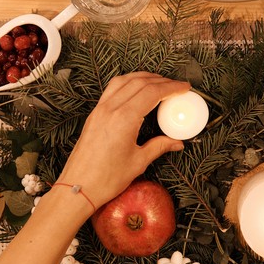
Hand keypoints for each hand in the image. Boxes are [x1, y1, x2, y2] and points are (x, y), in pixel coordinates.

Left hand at [56, 72, 189, 207]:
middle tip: (176, 85)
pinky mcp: (94, 114)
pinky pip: (112, 89)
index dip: (171, 87)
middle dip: (160, 80)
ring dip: (143, 77)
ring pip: (124, 81)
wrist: (79, 186)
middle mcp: (111, 109)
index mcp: (124, 119)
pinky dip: (128, 83)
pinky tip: (136, 89)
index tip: (184, 87)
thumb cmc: (107, 178)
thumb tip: (177, 142)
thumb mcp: (138, 162)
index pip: (152, 92)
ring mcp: (100, 109)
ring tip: (158, 82)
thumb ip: (159, 146)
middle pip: (139, 82)